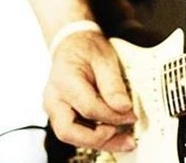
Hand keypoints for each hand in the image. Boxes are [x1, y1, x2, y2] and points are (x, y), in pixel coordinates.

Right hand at [44, 30, 136, 152]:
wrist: (72, 42)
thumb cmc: (86, 47)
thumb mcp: (104, 58)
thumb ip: (112, 84)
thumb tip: (123, 108)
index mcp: (64, 80)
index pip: (88, 107)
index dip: (112, 115)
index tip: (131, 115)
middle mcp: (54, 99)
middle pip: (69, 131)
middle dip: (98, 139)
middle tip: (124, 136)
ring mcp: (55, 109)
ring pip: (72, 136)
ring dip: (99, 142)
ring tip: (124, 142)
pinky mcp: (62, 114)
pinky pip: (76, 131)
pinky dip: (95, 137)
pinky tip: (114, 136)